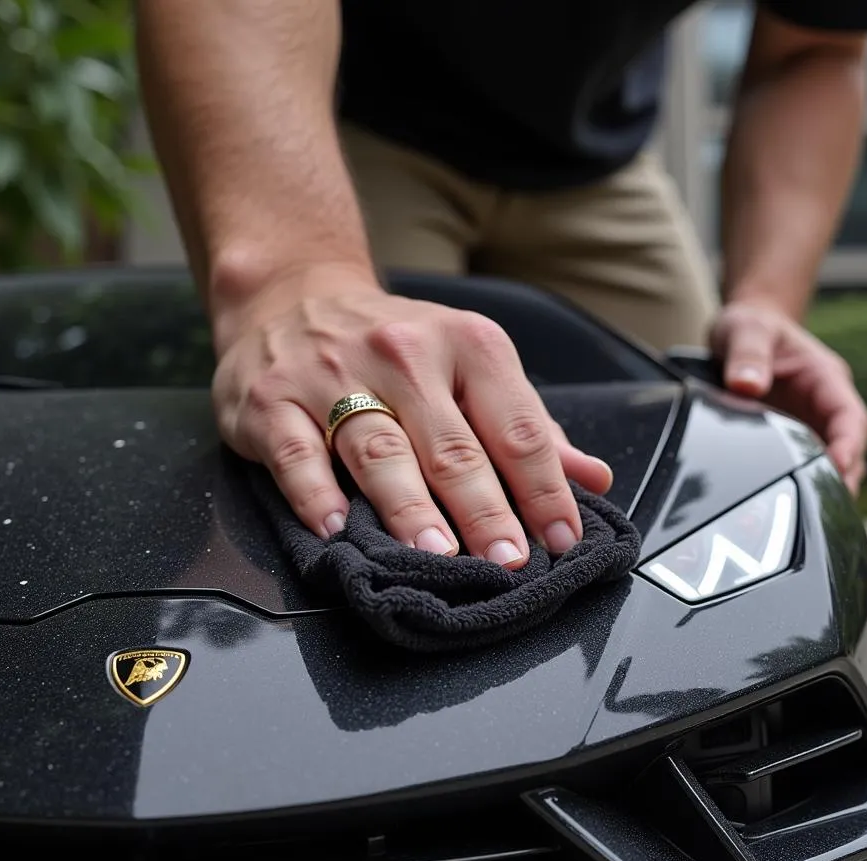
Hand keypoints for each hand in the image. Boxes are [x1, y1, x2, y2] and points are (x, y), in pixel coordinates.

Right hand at [210, 267, 613, 566]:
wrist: (294, 292)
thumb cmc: (398, 346)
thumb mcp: (472, 365)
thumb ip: (528, 426)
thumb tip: (592, 480)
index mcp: (467, 344)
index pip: (516, 427)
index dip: (543, 488)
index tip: (562, 540)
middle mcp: (404, 353)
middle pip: (451, 445)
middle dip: (484, 509)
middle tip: (506, 561)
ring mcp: (334, 374)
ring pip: (379, 449)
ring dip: (410, 507)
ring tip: (435, 552)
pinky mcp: (275, 400)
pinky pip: (296, 451)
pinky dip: (314, 492)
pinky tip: (334, 528)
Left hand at [710, 301, 866, 493]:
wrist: (744, 329)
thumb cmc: (751, 326)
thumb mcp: (744, 329)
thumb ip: (746, 355)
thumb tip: (747, 385)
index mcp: (825, 379)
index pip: (849, 417)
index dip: (849, 444)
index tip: (839, 465)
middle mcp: (824, 406)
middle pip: (848, 449)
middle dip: (842, 477)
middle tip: (824, 508)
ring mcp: (811, 424)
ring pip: (830, 463)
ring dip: (824, 487)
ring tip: (805, 516)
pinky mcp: (792, 438)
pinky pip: (804, 465)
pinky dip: (801, 485)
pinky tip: (784, 507)